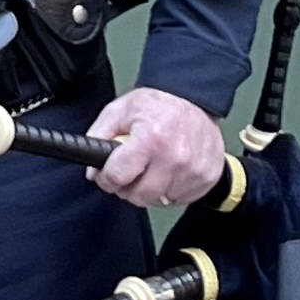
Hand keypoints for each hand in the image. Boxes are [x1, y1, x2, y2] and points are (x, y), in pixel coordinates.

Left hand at [87, 83, 227, 209]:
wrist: (196, 99)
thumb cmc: (159, 105)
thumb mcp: (120, 110)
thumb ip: (98, 137)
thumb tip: (92, 171)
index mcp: (151, 138)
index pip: (117, 177)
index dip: (106, 178)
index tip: (107, 175)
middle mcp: (174, 158)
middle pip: (138, 196)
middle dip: (128, 187)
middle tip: (131, 170)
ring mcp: (193, 170)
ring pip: (158, 201)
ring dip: (150, 189)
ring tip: (152, 167)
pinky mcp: (206, 178)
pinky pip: (179, 199)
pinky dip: (170, 190)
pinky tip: (169, 171)